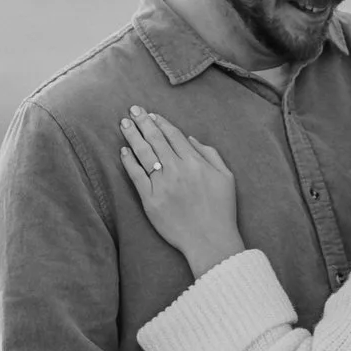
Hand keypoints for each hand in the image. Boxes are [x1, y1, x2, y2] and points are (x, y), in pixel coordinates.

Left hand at [120, 107, 244, 278]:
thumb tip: (190, 139)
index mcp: (195, 162)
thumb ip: (210, 154)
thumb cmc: (221, 210)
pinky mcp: (150, 201)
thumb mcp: (226, 177)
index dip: (161, 123)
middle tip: (133, 109)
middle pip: (156, 139)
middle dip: (143, 122)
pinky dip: (129, 162)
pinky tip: (123, 151)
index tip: (151, 114)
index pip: (174, 136)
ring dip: (133, 136)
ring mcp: (162, 185)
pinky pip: (136, 176)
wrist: (211, 241)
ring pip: (144, 153)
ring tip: (124, 123)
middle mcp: (177, 170)